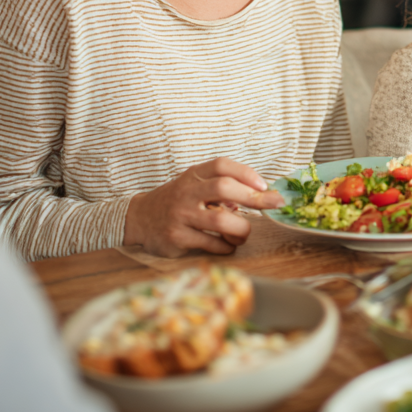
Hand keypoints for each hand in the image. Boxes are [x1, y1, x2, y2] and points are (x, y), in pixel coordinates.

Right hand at [123, 157, 283, 256]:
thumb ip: (221, 186)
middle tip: (272, 205)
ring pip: (220, 221)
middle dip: (253, 198)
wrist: (139, 218)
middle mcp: (186, 192)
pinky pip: (210, 243)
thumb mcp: (194, 184)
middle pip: (224, 188)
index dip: (246, 173)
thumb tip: (258, 195)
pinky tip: (228, 245)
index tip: (264, 185)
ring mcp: (180, 215)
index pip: (221, 165)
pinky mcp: (176, 238)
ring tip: (244, 233)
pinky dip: (226, 246)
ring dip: (241, 229)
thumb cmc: (177, 200)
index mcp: (193, 175)